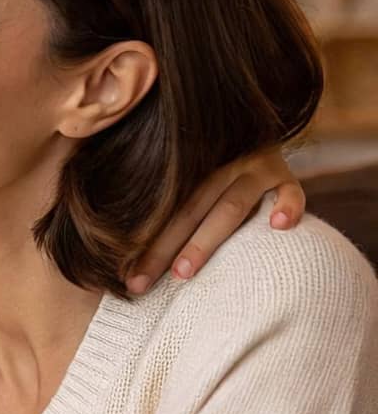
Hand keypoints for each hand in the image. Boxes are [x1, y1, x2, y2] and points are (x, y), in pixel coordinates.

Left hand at [125, 148, 303, 293]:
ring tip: (183, 271)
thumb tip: (123, 251)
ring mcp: (256, 169)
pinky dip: (287, 206)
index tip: (126, 277)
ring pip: (229, 205)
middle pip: (188, 210)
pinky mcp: (287, 176)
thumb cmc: (217, 173)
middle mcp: (221, 166)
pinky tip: (278, 226)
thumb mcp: (192, 179)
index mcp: (190, 167)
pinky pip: (291, 192)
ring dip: (204, 239)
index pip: (162, 209)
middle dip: (162, 248)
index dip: (144, 243)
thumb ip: (168, 204)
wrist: (260, 132)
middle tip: (141, 281)